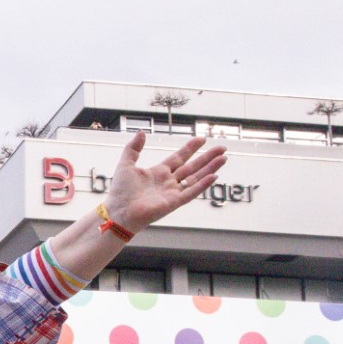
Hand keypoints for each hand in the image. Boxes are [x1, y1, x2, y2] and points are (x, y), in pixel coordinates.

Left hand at [102, 133, 227, 234]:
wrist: (119, 210)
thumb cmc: (120, 191)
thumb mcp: (126, 164)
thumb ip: (133, 148)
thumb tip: (142, 132)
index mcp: (159, 172)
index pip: (179, 158)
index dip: (190, 148)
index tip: (202, 139)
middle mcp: (168, 182)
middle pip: (192, 167)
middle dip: (207, 157)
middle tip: (222, 148)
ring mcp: (173, 192)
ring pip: (196, 178)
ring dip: (210, 168)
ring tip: (223, 158)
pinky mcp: (174, 202)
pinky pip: (191, 192)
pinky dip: (203, 185)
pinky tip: (214, 176)